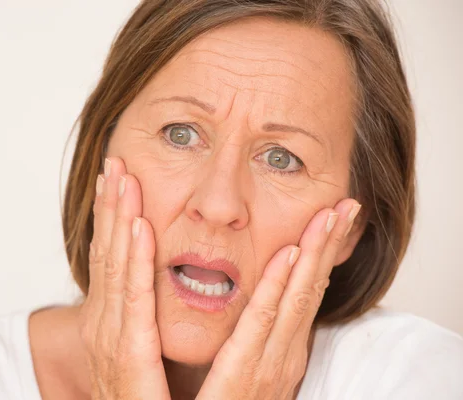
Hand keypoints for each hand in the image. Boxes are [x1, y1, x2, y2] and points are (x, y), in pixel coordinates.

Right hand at [78, 157, 170, 399]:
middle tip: (114, 162)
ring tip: (122, 177)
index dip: (112, 218)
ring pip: (117, 266)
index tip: (117, 181)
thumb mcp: (135, 357)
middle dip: (111, 206)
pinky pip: (135, 301)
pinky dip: (136, 261)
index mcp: (110, 324)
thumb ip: (141, 325)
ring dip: (120, 218)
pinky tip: (141, 227)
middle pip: (109, 254)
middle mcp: (104, 325)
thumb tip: (151, 294)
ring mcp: (112, 339)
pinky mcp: (128, 356)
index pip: (112, 260)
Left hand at [196, 199, 361, 399]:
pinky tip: (290, 255)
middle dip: (328, 246)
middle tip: (347, 205)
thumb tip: (258, 308)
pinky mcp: (242, 374)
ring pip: (295, 298)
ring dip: (314, 253)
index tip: (332, 220)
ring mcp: (268, 365)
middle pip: (308, 290)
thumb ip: (250, 341)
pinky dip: (278, 287)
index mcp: (279, 352)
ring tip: (331, 216)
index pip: (303, 295)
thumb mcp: (242, 372)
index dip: (320, 256)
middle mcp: (281, 355)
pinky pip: (261, 323)